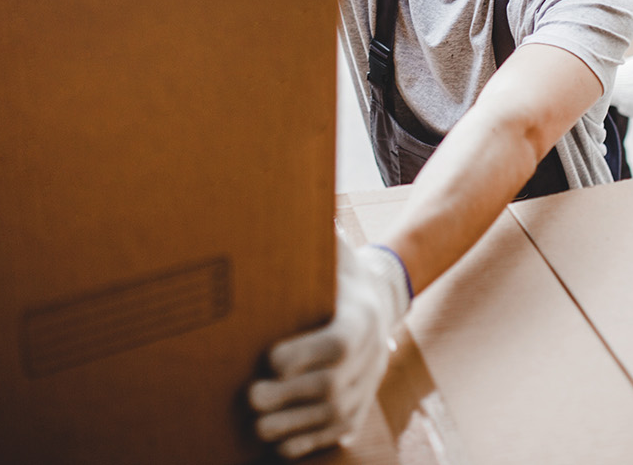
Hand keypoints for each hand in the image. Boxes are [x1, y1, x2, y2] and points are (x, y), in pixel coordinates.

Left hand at [248, 237, 411, 459]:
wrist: (381, 299)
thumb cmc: (341, 269)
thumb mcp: (332, 246)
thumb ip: (315, 231)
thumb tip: (283, 192)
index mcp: (361, 316)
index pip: (338, 342)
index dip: (305, 353)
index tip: (270, 358)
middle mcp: (370, 354)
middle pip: (331, 384)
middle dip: (289, 396)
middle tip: (251, 396)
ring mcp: (366, 384)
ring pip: (332, 414)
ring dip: (293, 424)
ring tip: (258, 423)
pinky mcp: (360, 406)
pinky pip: (337, 430)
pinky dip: (308, 441)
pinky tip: (279, 442)